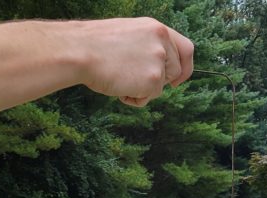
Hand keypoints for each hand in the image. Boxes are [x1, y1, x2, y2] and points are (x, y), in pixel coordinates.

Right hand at [75, 17, 193, 106]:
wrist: (80, 51)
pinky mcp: (153, 80)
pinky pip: (149, 98)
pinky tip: (119, 88)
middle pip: (175, 72)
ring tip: (120, 80)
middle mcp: (162, 42)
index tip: (177, 81)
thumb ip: (147, 46)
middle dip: (158, 82)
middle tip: (136, 82)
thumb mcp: (128, 35)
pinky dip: (134, 99)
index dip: (185, 67)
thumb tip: (155, 65)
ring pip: (160, 87)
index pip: (186, 48)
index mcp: (156, 28)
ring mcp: (159, 61)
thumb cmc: (95, 45)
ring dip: (143, 90)